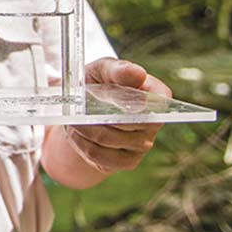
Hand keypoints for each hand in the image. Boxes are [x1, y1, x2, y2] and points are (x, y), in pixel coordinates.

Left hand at [60, 58, 172, 174]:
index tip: (116, 101)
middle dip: (96, 114)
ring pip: (107, 140)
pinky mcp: (126, 162)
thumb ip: (118, 70)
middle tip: (77, 107)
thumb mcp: (103, 70)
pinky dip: (81, 144)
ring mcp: (143, 145)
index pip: (158, 102)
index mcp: (157, 95)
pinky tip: (76, 134)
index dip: (138, 103)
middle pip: (126, 122)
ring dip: (84, 129)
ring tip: (73, 119)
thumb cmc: (99, 83)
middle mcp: (154, 123)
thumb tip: (138, 74)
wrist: (84, 110)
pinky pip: (99, 156)